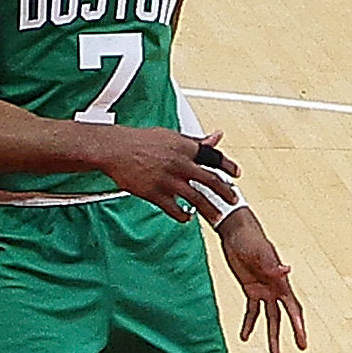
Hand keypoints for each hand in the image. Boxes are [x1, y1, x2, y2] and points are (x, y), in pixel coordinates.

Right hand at [90, 122, 237, 219]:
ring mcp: (168, 180)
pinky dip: (184, 215)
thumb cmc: (140, 141)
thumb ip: (195, 140)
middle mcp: (180, 164)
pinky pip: (174, 209)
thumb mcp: (171, 136)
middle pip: (210, 180)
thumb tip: (216, 136)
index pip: (214, 157)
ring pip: (196, 198)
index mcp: (185, 148)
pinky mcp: (155, 193)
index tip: (236, 174)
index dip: (228, 166)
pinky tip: (188, 216)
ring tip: (217, 216)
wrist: (115, 149)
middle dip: (225, 192)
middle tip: (232, 200)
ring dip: (209, 209)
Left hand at [220, 209, 308, 352]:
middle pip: (285, 315)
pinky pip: (252, 311)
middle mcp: (275, 288)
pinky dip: (249, 324)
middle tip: (301, 348)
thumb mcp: (259, 252)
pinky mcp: (250, 289)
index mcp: (281, 282)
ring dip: (271, 333)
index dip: (298, 325)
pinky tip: (245, 337)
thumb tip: (286, 270)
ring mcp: (264, 290)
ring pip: (270, 317)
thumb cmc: (250, 240)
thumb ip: (271, 264)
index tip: (303, 341)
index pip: (293, 308)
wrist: (236, 233)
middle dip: (293, 332)